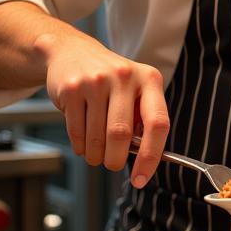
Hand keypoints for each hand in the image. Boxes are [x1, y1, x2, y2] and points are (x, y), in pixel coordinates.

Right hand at [35, 31, 168, 188]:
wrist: (72, 52)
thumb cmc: (110, 80)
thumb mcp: (135, 90)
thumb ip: (142, 119)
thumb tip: (144, 159)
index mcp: (149, 79)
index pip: (158, 123)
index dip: (151, 156)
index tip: (142, 178)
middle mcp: (124, 76)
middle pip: (122, 134)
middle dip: (115, 159)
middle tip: (112, 164)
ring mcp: (96, 81)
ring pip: (97, 137)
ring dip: (96, 156)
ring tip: (96, 153)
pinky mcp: (72, 88)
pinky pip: (76, 132)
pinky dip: (81, 147)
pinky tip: (83, 142)